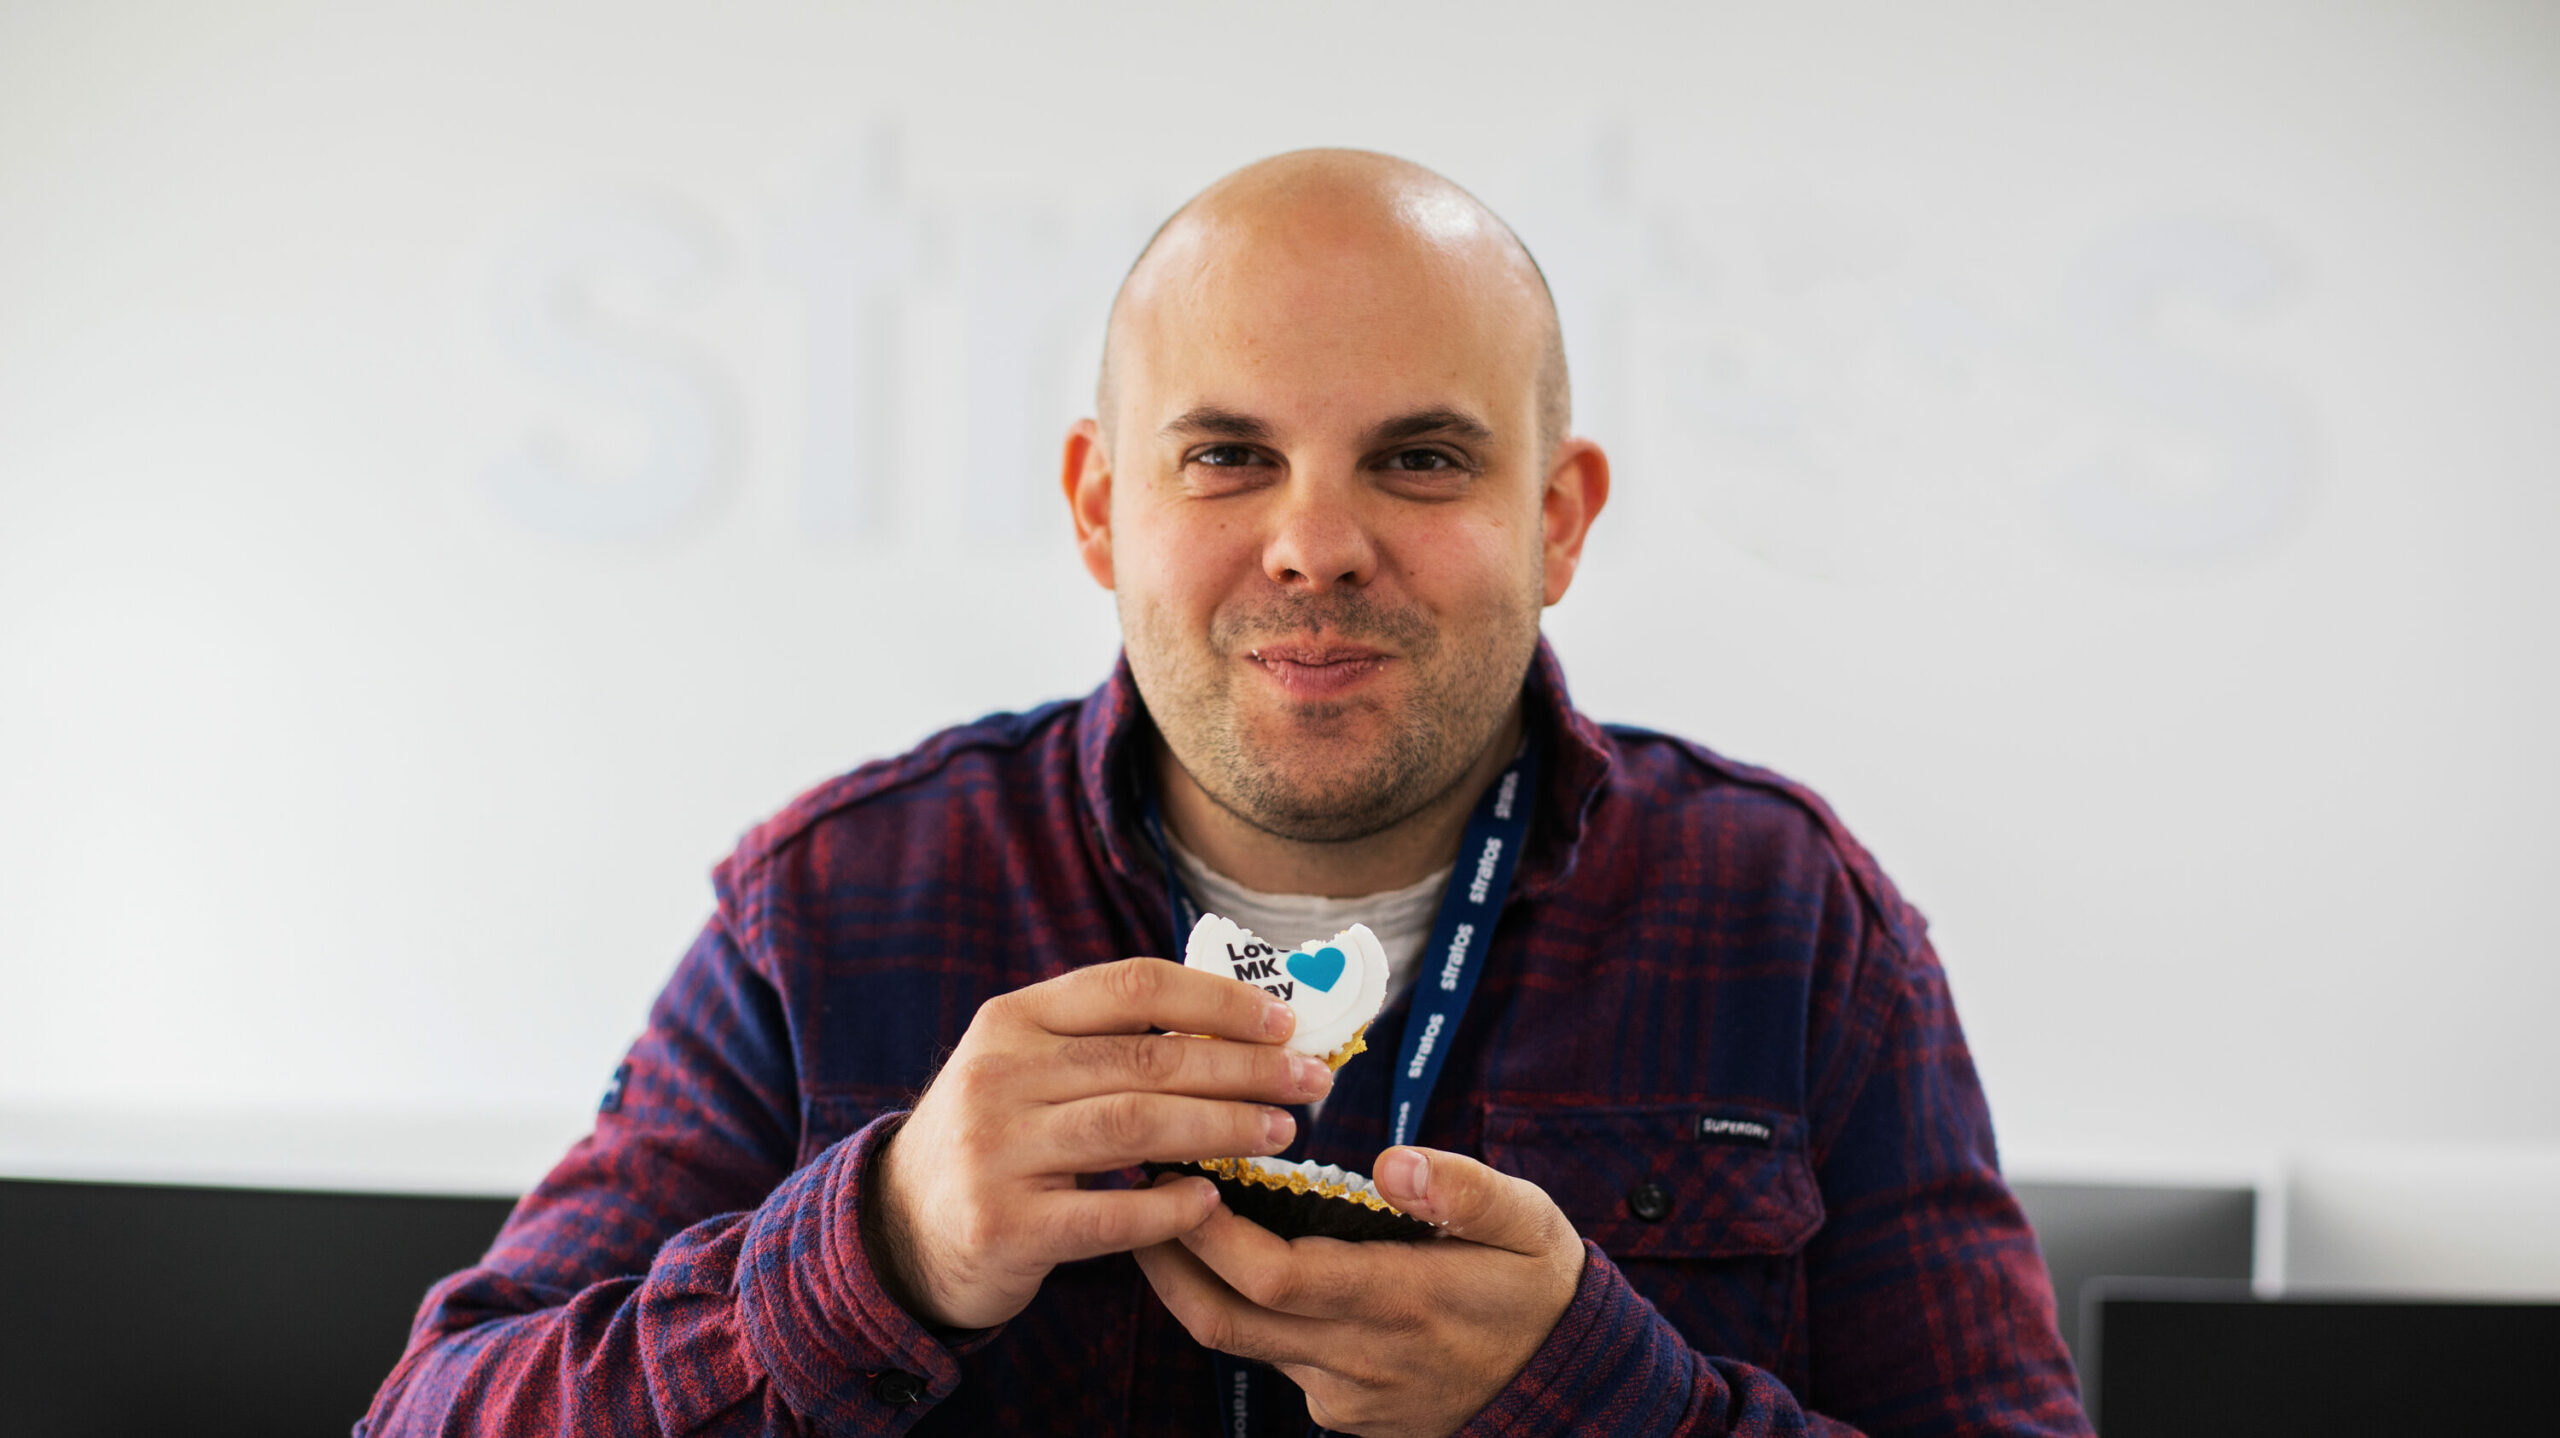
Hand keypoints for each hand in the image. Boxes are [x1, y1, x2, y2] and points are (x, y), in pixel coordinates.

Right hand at [867, 958, 1336, 1328]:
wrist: (900, 1229)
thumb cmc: (998, 1139)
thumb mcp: (1028, 1069)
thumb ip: (1108, 1042)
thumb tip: (1237, 1024)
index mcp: (1013, 1019)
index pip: (1132, 986)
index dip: (1217, 999)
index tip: (1284, 1020)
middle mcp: (998, 1075)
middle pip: (1146, 1060)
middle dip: (1244, 1069)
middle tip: (1310, 1082)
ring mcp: (996, 1151)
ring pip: (1134, 1126)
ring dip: (1223, 1128)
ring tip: (1282, 1134)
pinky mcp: (1003, 1225)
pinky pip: (1107, 1215)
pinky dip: (1169, 1207)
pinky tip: (1211, 1201)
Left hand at [1133, 1146, 1586, 1437]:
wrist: (1563, 1381)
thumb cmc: (1537, 1285)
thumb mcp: (1527, 1224)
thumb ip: (1464, 1191)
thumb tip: (1396, 1160)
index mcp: (1400, 1303)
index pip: (1275, 1278)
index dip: (1211, 1234)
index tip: (1178, 1175)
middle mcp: (1359, 1360)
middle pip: (1227, 1320)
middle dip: (1168, 1258)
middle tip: (1138, 1189)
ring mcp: (1342, 1395)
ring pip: (1239, 1341)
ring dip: (1193, 1281)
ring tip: (1167, 1211)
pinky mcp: (1338, 1410)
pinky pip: (1269, 1356)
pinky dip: (1238, 1306)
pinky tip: (1230, 1256)